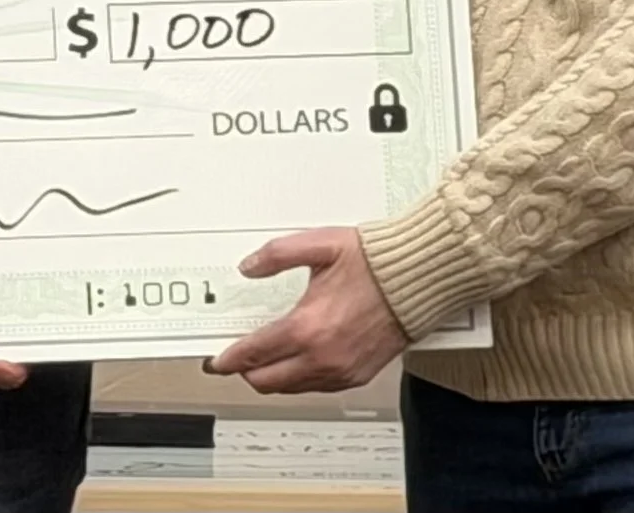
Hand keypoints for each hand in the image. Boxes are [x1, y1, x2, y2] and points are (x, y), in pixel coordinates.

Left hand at [202, 227, 407, 394]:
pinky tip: (294, 362)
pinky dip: (298, 380)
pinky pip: (316, 388)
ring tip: (261, 360)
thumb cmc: (377, 263)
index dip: (228, 360)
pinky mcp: (358, 376)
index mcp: (308, 328)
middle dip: (245, 372)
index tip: (215, 360)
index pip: (254, 355)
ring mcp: (342, 371)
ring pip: (291, 389)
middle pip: (267, 382)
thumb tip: (249, 267)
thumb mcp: (318, 246)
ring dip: (272, 378)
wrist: (418, 279)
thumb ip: (275, 255)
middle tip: (234, 360)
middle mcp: (323, 357)